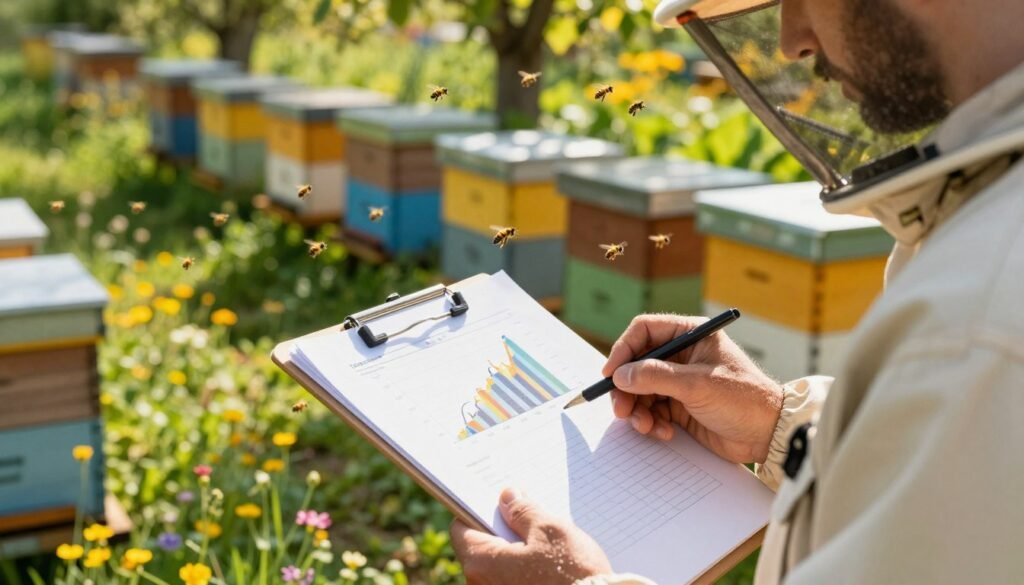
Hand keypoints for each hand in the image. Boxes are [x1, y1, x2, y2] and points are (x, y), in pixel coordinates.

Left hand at [450, 488, 611, 584]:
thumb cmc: (572, 575)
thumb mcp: (550, 531)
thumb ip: (524, 511)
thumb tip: (507, 498)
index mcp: (481, 563)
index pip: (461, 529)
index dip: (478, 510)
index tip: (498, 501)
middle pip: (482, 548)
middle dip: (503, 529)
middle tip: (528, 514)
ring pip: (499, 566)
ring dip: (517, 551)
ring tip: (545, 539)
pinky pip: (512, 581)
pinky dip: (526, 570)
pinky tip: (550, 562)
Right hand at [602, 314, 783, 463]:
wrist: (769, 435)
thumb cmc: (744, 399)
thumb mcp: (698, 384)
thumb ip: (656, 377)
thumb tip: (620, 375)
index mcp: (691, 335)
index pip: (645, 331)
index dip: (623, 350)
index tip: (611, 373)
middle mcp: (683, 355)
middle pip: (637, 364)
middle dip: (626, 387)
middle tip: (620, 409)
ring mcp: (680, 381)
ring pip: (641, 390)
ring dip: (637, 409)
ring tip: (645, 426)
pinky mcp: (680, 406)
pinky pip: (651, 410)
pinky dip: (651, 422)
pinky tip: (663, 432)